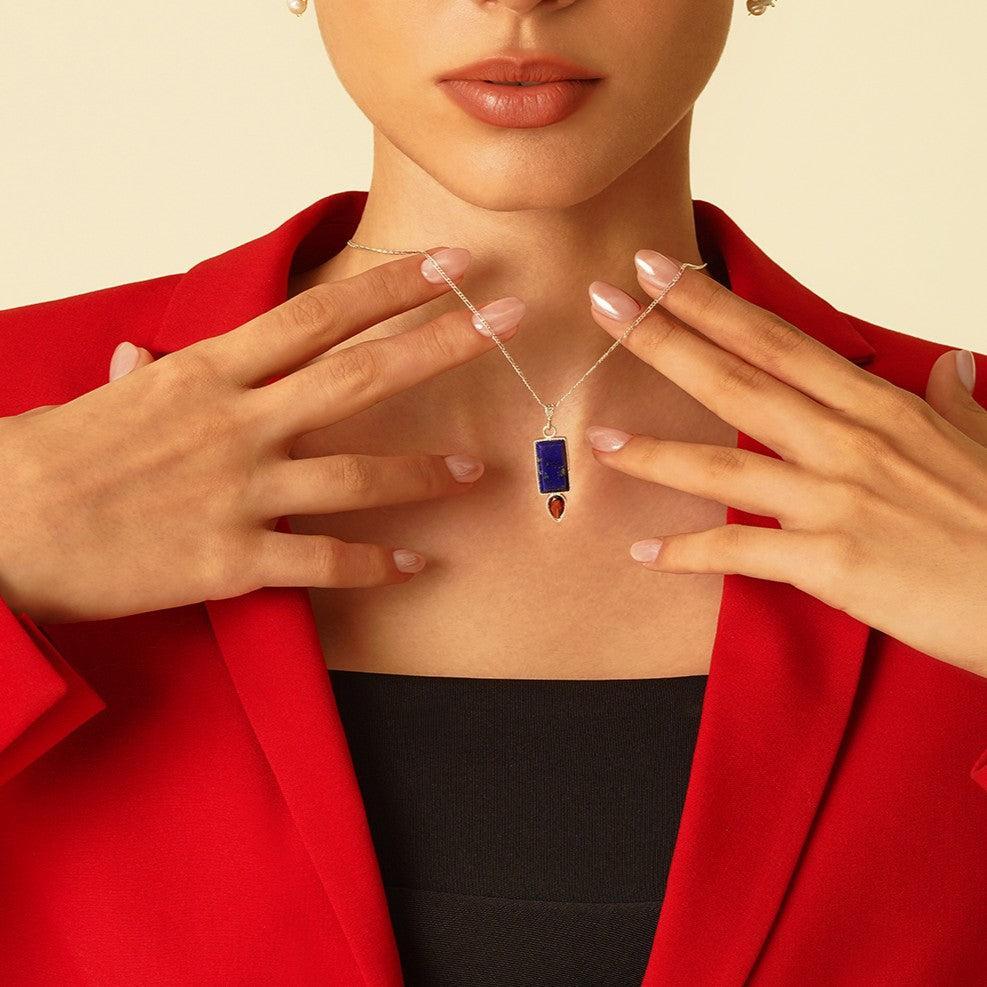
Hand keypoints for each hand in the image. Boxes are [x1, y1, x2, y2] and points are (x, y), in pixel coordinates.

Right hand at [0, 248, 525, 623]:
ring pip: (357, 476)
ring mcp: (239, 493)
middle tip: (506, 324)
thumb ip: (148, 375)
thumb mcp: (106, 399)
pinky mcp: (232, 560)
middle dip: (440, 345)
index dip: (390, 289)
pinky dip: (374, 564)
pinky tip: (415, 564)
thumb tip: (146, 355)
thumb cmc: (54, 460)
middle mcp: (237, 424)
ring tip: (477, 470)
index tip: (448, 268)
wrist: (3, 529)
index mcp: (209, 374)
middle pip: (358, 376)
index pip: (317, 317)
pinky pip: (323, 563)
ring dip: (425, 473)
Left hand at [584, 250, 986, 678]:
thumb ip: (953, 401)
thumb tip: (946, 366)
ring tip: (600, 441)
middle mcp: (850, 442)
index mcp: (879, 407)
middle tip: (605, 302)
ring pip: (726, 464)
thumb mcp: (985, 443)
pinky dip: (689, 554)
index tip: (662, 270)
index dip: (713, 303)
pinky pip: (742, 553)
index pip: (778, 340)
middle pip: (738, 378)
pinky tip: (644, 553)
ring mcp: (837, 500)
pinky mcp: (833, 563)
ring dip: (656, 452)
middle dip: (663, 337)